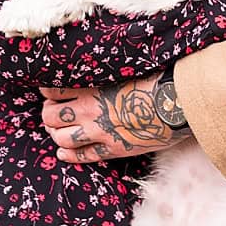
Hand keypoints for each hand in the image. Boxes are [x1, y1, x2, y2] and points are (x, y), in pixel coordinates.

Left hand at [39, 74, 179, 163]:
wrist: (177, 104)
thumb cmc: (158, 80)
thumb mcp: (127, 69)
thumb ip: (106, 73)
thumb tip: (100, 69)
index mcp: (92, 89)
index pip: (53, 91)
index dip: (49, 92)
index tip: (52, 92)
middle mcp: (90, 112)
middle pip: (51, 117)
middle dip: (50, 115)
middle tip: (54, 112)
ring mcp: (100, 133)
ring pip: (62, 139)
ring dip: (57, 135)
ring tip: (59, 131)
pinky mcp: (113, 149)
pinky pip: (83, 156)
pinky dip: (69, 155)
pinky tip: (63, 153)